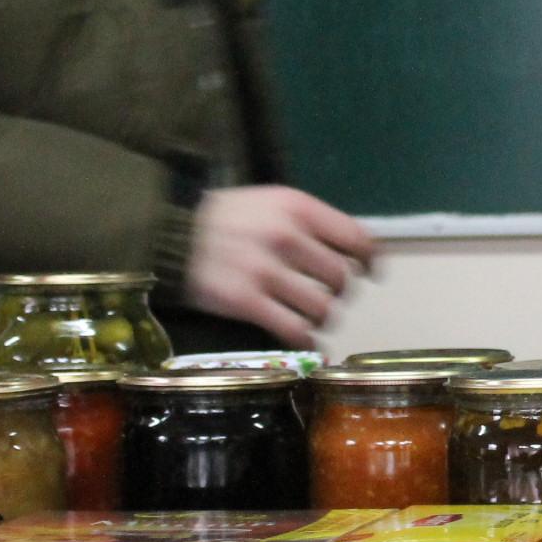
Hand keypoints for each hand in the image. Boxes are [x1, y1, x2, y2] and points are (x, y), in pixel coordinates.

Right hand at [185, 186, 374, 347]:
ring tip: (314, 316)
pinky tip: (304, 339)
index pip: (355, 238)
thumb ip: (308, 222)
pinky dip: (306, 339)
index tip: (371, 272)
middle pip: (341, 277)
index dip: (369, 260)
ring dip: (324, 317)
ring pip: (322, 307)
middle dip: (341, 291)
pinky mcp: (246, 302)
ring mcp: (265, 271)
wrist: (170, 234)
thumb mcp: (270, 202)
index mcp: (297, 208)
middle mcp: (286, 237)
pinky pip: (294, 330)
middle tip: (331, 295)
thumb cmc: (226, 219)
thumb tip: (350, 249)